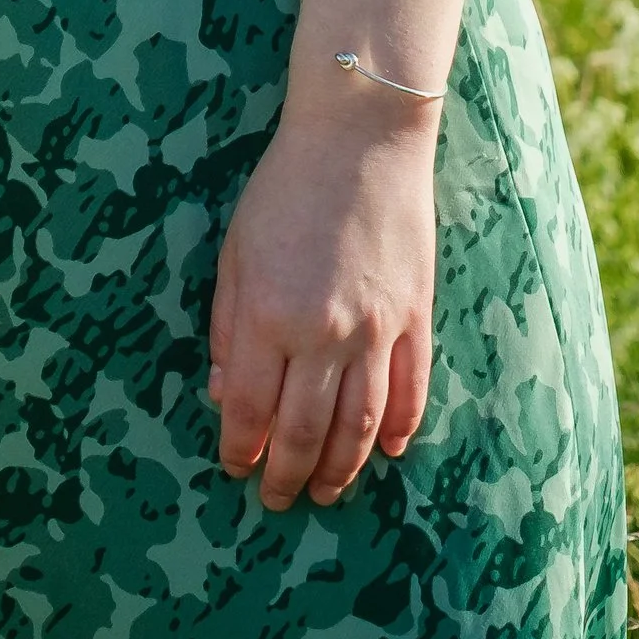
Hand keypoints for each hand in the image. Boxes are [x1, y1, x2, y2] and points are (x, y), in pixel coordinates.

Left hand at [208, 94, 434, 508]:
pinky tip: (391, 451)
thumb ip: (229, 326)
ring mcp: (377, 329)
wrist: (360, 138)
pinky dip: (402, 429)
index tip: (234, 469)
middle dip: (288, 474)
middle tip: (277, 500)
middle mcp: (325, 333)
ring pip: (362, 425)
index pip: (252, 409)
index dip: (242, 448)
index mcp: (270, 314)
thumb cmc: (284, 188)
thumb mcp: (236, 251)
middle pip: (306, 431)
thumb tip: (223, 395)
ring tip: (326, 491)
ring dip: (342, 467)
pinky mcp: (415, 317)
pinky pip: (412, 391)